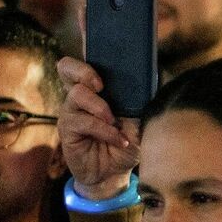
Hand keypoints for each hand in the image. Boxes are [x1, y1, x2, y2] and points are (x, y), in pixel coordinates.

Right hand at [57, 57, 139, 202]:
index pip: (81, 63)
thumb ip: (140, 101)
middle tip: (101, 85)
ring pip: (78, 94)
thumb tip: (154, 80)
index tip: (94, 47)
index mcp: (95, 89)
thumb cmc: (126, 142)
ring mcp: (71, 112)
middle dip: (85, 71)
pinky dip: (105, 131)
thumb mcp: (139, 120)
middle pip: (67, 67)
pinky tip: (120, 140)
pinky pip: (83, 121)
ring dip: (101, 108)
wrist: (114, 174)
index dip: (82, 50)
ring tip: (115, 122)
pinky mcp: (67, 130)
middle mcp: (79, 96)